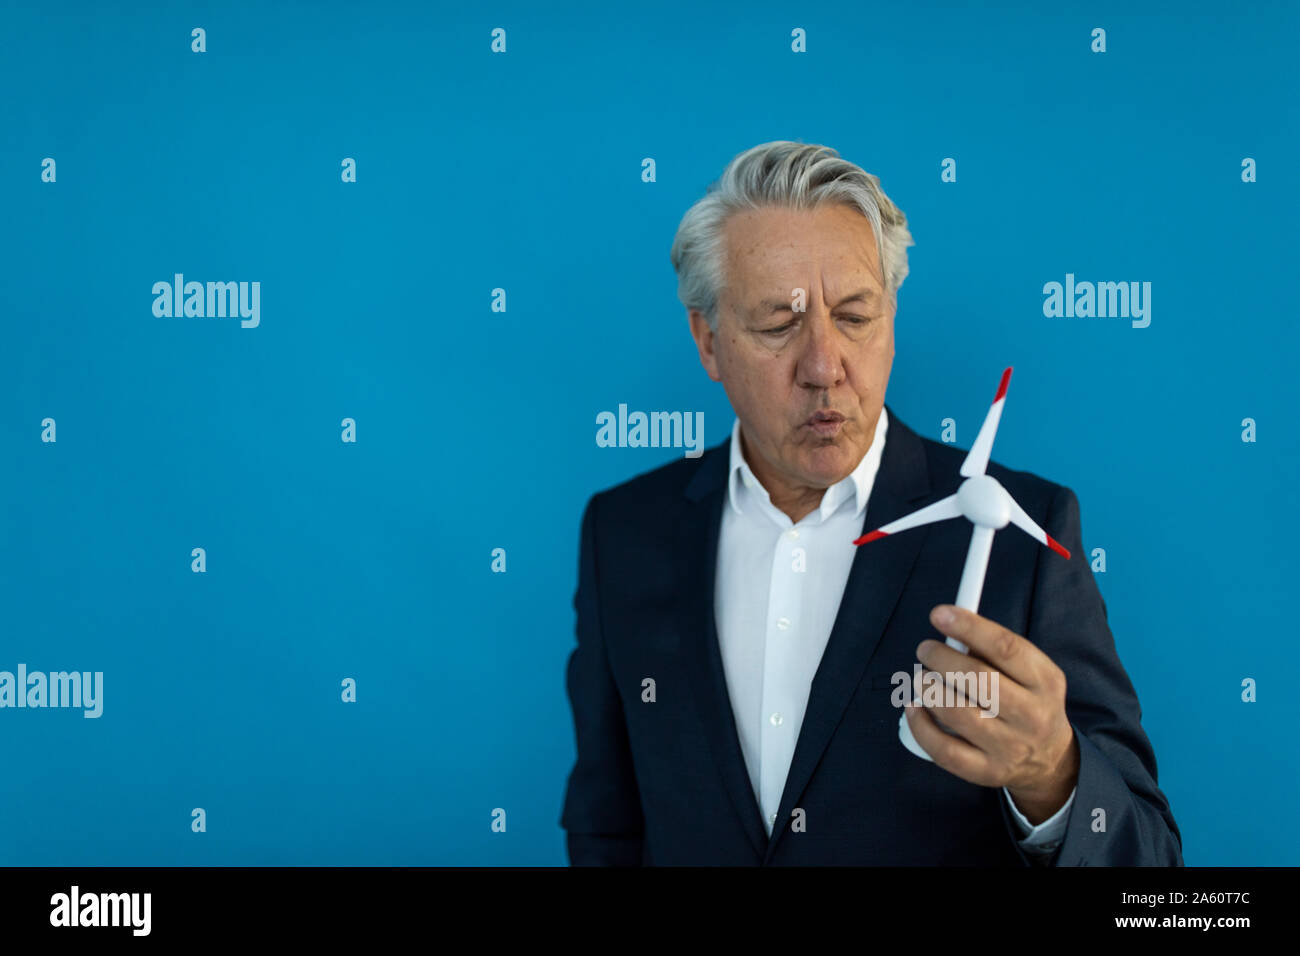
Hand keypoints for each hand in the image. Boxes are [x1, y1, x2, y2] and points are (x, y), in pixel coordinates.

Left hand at [904, 604, 1079, 823]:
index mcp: (1044, 681)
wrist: (1050, 760)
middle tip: (925, 649)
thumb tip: (950, 629)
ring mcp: (1010, 747)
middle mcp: (1032, 715)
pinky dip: (921, 726)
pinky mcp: (987, 771)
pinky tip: (913, 707)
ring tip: (921, 678)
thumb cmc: (1027, 702)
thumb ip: (994, 652)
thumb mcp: (1029, 672)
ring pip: (959, 714)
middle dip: (942, 658)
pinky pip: (946, 751)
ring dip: (930, 690)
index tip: (939, 614)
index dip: (969, 627)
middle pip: (979, 680)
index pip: (1006, 648)